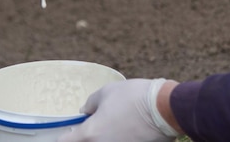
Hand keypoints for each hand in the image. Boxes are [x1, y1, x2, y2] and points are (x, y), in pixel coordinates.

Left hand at [58, 78, 179, 141]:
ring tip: (113, 125)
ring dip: (103, 138)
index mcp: (90, 133)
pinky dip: (118, 139)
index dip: (65, 137)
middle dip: (86, 137)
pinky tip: (126, 130)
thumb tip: (85, 111)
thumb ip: (90, 103)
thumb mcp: (106, 92)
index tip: (68, 132)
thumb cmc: (133, 97)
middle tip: (94, 125)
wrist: (164, 108)